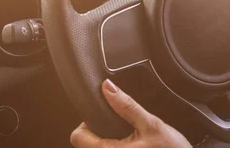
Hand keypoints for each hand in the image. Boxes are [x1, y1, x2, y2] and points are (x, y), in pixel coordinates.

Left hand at [70, 79, 190, 147]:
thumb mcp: (151, 124)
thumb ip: (127, 106)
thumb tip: (108, 88)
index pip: (77, 136)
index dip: (87, 122)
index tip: (103, 116)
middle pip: (86, 142)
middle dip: (101, 130)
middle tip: (122, 127)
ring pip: (99, 147)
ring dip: (110, 139)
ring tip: (130, 137)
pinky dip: (118, 145)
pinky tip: (133, 144)